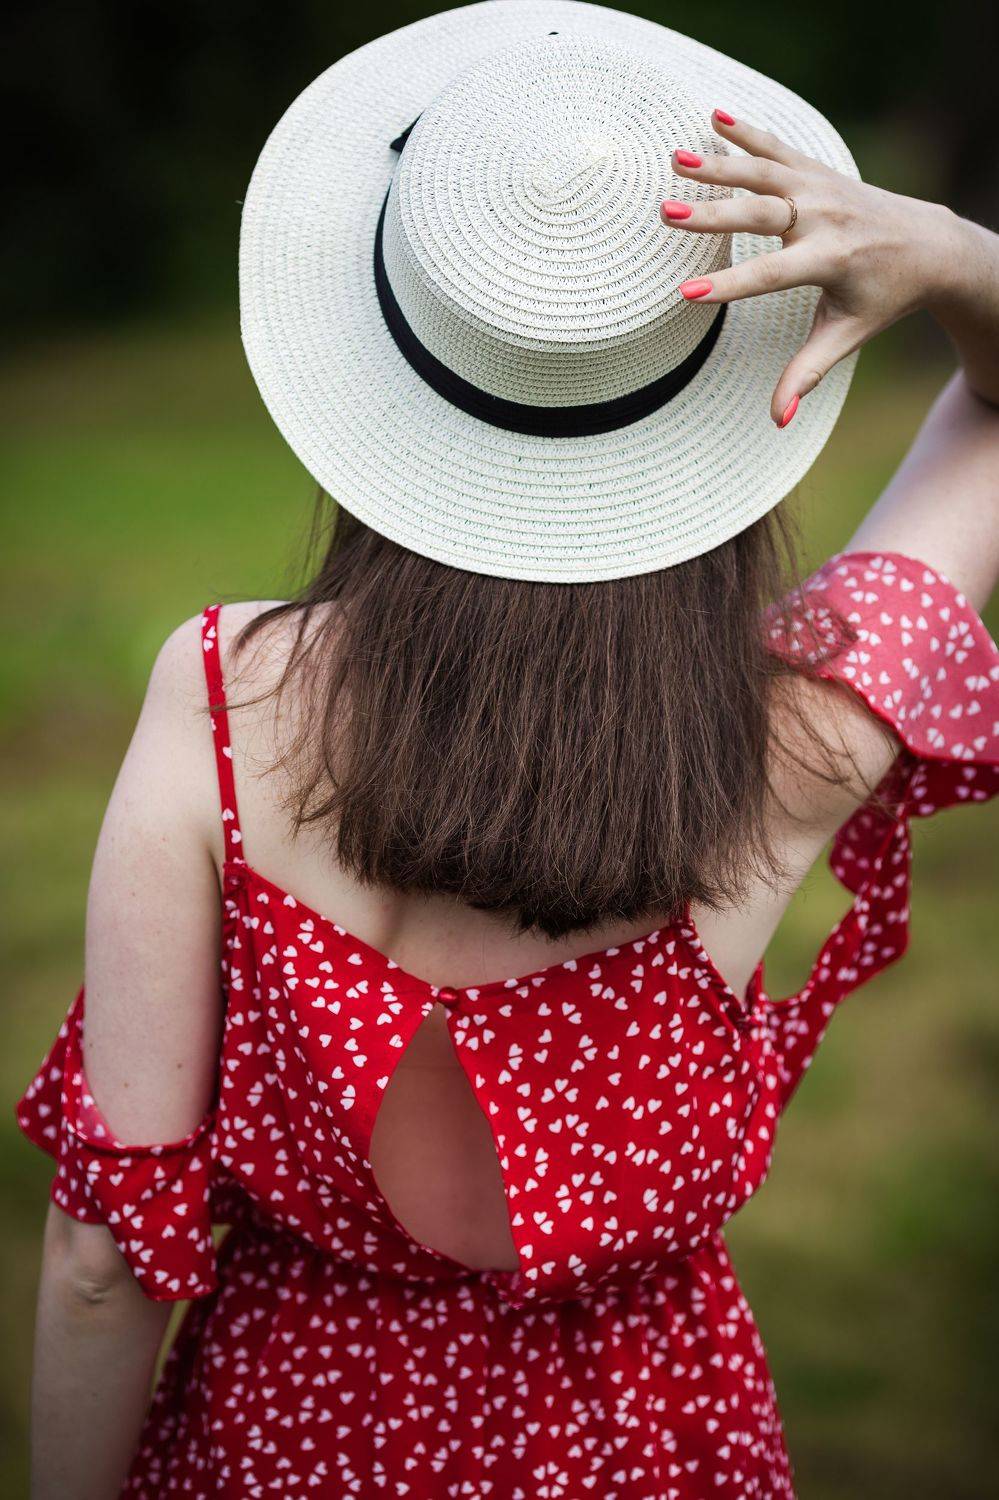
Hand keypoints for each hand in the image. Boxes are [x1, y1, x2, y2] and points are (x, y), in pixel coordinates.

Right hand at [660, 111, 960, 424]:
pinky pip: (778, 147)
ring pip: (766, 170)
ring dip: (720, 164)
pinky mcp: (818, 170)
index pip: (771, 276)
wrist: (930, 242)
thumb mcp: (847, 336)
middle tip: (667, 213)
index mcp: (830, 260)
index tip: (687, 295)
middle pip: (761, 213)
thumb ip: (808, 374)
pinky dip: (747, 132)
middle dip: (714, 214)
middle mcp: (825, 217)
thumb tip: (778, 420)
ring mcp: (822, 187)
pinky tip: (714, 117)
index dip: (730, 286)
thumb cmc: (883, 297)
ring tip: (676, 160)